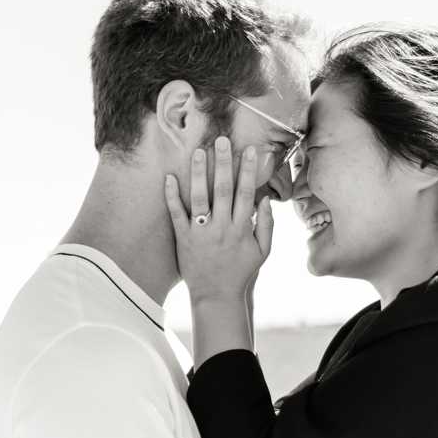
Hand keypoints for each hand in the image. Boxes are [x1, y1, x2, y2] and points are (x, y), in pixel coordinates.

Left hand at [164, 135, 271, 338]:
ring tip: (198, 151)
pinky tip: (169, 177)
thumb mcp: (262, 252)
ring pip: (200, 198)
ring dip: (199, 173)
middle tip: (221, 140)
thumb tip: (267, 199)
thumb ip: (267, 226)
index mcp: (241, 229)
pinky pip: (177, 214)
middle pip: (223, 190)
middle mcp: (222, 228)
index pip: (246, 193)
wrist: (217, 297)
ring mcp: (202, 233)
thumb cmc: (241, 273)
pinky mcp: (184, 239)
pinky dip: (172, 196)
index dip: (248, 170)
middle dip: (223, 163)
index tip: (249, 149)